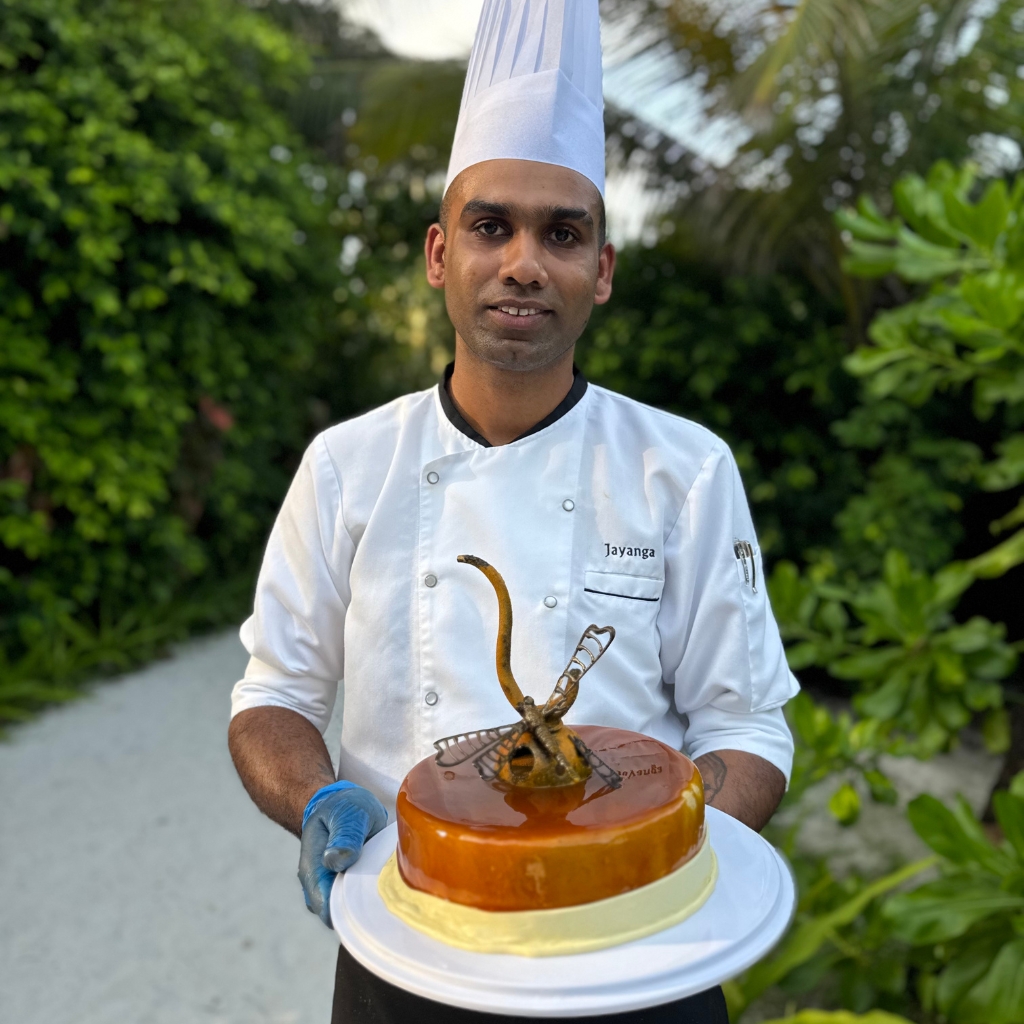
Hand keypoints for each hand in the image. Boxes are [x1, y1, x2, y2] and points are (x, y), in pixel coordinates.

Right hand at [298, 781, 387, 926]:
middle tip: (394, 901)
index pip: (326, 907)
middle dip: (365, 914)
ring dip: (371, 907)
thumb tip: (335, 860)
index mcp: (313, 870)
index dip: (350, 913)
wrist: (341, 805)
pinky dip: (375, 900)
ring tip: (396, 894)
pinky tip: (392, 891)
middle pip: (340, 916)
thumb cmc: (342, 808)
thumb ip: (344, 835)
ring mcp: (333, 888)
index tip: (377, 906)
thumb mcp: (348, 813)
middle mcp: (319, 886)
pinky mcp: (349, 888)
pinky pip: (361, 904)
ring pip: (352, 912)